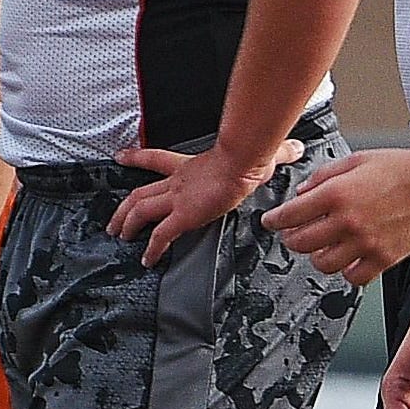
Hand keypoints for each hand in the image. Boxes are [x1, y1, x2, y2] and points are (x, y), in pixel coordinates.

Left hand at [111, 137, 279, 264]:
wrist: (243, 161)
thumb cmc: (249, 156)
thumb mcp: (259, 153)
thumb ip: (276, 152)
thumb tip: (295, 148)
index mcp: (188, 167)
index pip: (155, 159)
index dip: (136, 158)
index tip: (121, 157)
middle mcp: (177, 183)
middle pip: (139, 193)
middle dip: (123, 208)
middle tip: (114, 220)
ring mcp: (178, 199)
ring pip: (140, 211)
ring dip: (127, 224)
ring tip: (121, 237)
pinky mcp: (184, 215)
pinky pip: (161, 235)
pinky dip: (151, 248)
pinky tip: (148, 260)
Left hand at [265, 144, 409, 285]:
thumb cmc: (400, 168)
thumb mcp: (355, 160)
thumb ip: (323, 177)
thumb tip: (302, 195)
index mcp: (336, 194)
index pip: (289, 215)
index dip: (274, 220)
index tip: (271, 222)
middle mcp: (347, 222)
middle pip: (300, 243)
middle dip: (292, 238)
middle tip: (295, 234)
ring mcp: (365, 243)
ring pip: (323, 264)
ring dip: (318, 255)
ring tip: (324, 246)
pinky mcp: (383, 259)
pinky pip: (353, 277)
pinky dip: (347, 270)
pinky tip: (349, 258)